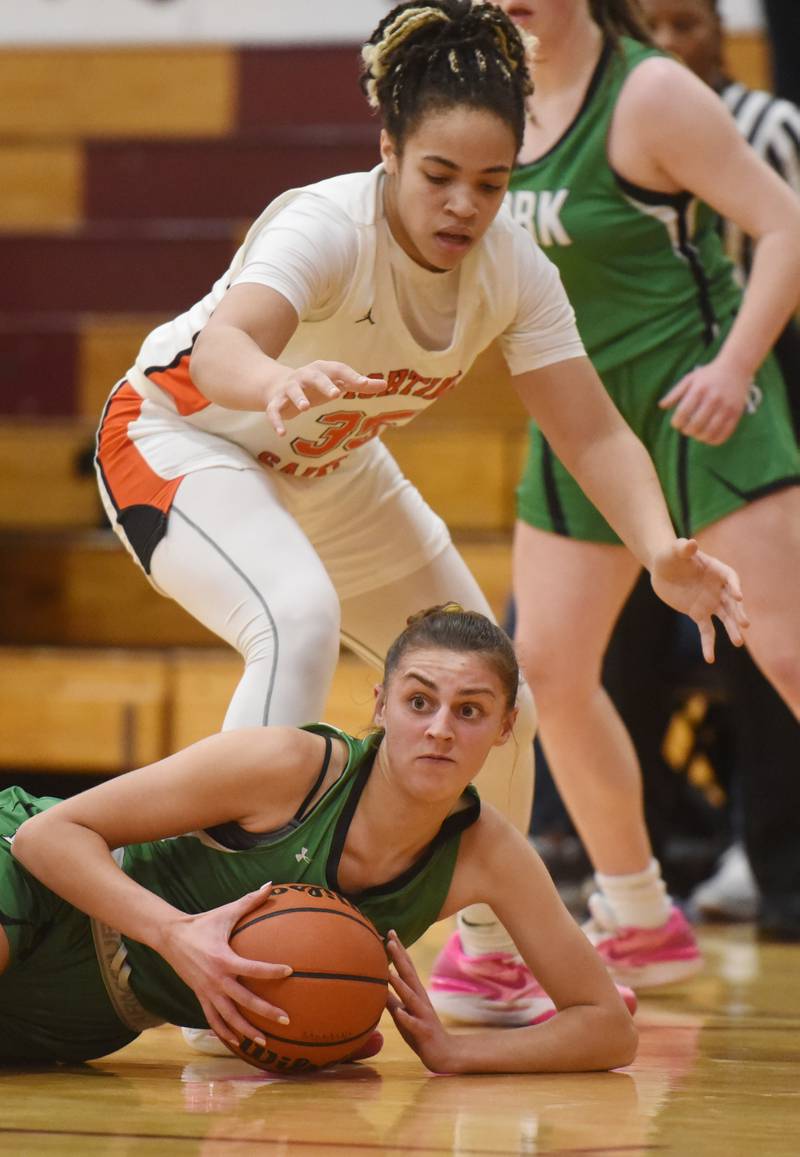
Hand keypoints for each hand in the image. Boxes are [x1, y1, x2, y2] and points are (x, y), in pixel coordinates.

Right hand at [158, 883, 292, 1049]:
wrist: (170, 937)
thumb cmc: (202, 923)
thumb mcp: (226, 912)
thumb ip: (249, 901)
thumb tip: (271, 885)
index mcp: (224, 959)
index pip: (252, 968)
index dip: (271, 971)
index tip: (290, 971)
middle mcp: (216, 980)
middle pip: (244, 1001)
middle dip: (265, 1012)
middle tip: (286, 1020)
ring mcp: (207, 991)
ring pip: (229, 1018)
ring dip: (247, 1030)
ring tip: (264, 1041)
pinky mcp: (200, 997)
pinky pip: (213, 1019)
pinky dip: (225, 1032)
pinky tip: (238, 1042)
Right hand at [265, 361, 386, 434]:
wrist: (276, 384)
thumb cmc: (315, 385)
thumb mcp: (336, 382)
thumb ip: (358, 384)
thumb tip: (385, 384)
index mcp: (321, 370)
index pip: (338, 369)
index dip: (351, 376)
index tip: (365, 385)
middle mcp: (304, 376)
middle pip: (314, 376)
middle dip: (324, 384)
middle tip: (336, 394)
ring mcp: (289, 388)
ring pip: (292, 391)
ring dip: (298, 398)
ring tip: (305, 408)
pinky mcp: (276, 402)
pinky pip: (275, 411)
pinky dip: (277, 421)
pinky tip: (282, 433)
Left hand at [385, 931, 458, 1072]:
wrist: (444, 1054)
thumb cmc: (420, 1032)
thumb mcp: (403, 1014)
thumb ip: (392, 999)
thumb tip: (376, 985)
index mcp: (415, 994)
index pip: (406, 967)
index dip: (398, 951)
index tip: (389, 933)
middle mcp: (420, 1000)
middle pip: (409, 975)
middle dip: (399, 958)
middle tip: (390, 940)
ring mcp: (423, 1015)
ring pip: (411, 997)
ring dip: (400, 985)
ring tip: (389, 972)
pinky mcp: (424, 1032)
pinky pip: (414, 1025)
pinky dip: (406, 1018)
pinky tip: (399, 1013)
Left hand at [650, 538, 748, 662]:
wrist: (663, 569)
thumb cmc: (671, 556)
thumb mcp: (675, 550)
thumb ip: (683, 548)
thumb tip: (690, 543)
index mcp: (717, 570)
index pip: (731, 579)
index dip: (734, 587)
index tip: (738, 596)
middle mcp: (718, 588)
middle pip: (731, 602)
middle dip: (738, 612)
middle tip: (745, 624)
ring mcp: (710, 602)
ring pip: (724, 618)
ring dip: (732, 629)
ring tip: (738, 642)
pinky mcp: (699, 614)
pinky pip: (706, 631)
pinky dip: (708, 644)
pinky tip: (709, 658)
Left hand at [659, 359, 753, 444]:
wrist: (736, 368)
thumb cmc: (709, 375)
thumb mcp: (690, 379)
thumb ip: (675, 393)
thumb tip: (661, 406)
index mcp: (699, 390)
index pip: (683, 413)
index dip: (676, 423)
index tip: (676, 423)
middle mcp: (714, 399)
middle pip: (695, 425)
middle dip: (686, 431)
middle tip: (686, 428)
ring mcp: (726, 408)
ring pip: (709, 433)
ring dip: (699, 437)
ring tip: (696, 433)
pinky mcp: (736, 414)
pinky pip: (723, 435)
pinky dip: (713, 440)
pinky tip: (708, 436)